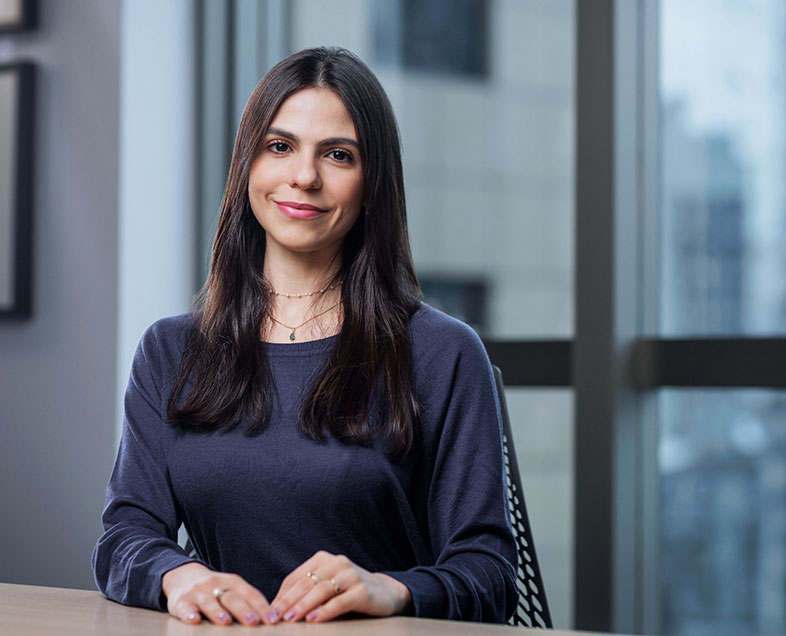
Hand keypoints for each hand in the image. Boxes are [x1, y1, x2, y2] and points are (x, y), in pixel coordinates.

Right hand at [162, 562, 271, 625]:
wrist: (183, 577)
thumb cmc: (214, 588)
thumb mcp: (231, 589)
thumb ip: (247, 602)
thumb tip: (271, 618)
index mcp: (233, 582)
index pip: (250, 594)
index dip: (262, 606)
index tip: (272, 619)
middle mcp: (216, 584)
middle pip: (232, 597)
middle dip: (243, 610)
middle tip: (253, 622)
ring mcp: (198, 593)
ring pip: (209, 602)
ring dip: (218, 612)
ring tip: (226, 621)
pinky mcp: (181, 601)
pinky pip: (185, 608)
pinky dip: (189, 614)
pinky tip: (194, 620)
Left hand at [268, 551, 411, 623]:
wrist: (385, 593)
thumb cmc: (349, 591)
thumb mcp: (327, 586)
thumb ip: (307, 591)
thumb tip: (279, 608)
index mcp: (323, 559)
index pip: (296, 577)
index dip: (281, 595)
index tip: (270, 611)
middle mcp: (336, 563)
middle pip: (306, 583)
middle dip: (288, 601)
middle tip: (275, 616)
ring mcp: (350, 575)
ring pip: (321, 591)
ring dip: (303, 606)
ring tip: (290, 619)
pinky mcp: (362, 590)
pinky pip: (339, 601)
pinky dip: (325, 611)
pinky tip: (314, 620)